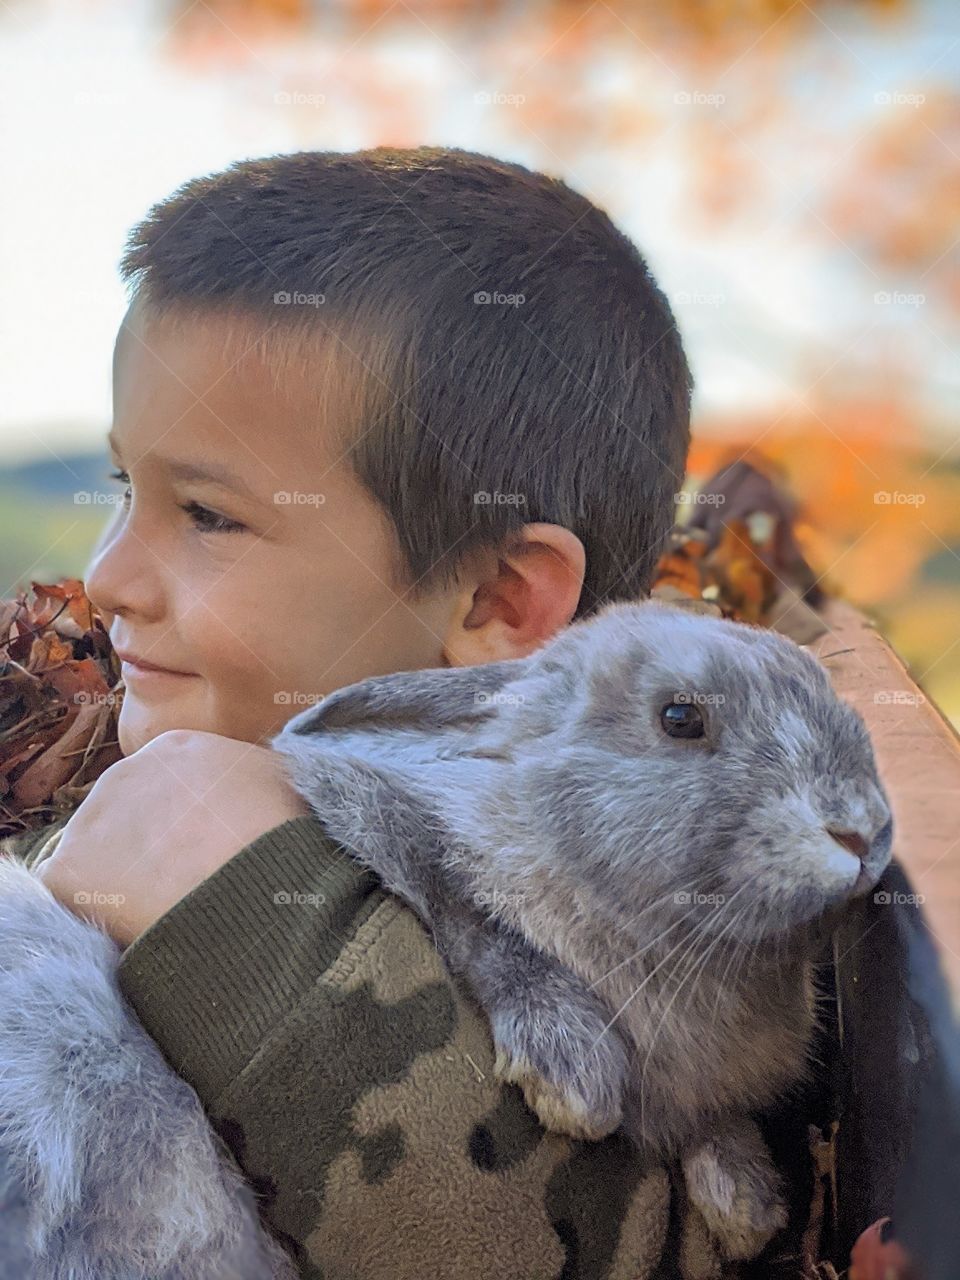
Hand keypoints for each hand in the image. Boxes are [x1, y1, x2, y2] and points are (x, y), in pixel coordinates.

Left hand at [36, 730, 310, 946]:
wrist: (260, 885)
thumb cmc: (285, 836)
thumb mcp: (285, 781)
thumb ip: (254, 773)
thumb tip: (254, 786)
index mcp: (175, 748)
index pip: (169, 789)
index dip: (187, 827)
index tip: (209, 854)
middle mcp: (124, 774)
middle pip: (129, 820)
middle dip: (152, 851)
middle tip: (190, 887)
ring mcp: (90, 822)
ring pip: (101, 858)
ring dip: (126, 885)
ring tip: (171, 912)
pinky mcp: (68, 872)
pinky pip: (74, 900)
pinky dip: (101, 919)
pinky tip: (140, 929)